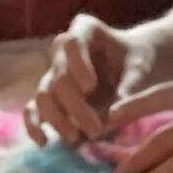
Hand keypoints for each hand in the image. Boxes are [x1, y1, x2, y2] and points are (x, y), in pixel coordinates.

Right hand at [24, 15, 152, 144]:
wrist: (130, 68)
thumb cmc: (135, 61)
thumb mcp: (140, 67)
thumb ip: (130, 84)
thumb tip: (114, 112)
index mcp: (85, 30)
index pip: (72, 43)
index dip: (77, 65)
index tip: (90, 86)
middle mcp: (62, 50)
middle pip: (59, 77)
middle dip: (75, 107)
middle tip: (96, 130)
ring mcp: (53, 74)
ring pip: (44, 96)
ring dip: (58, 120)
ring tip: (76, 138)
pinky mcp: (48, 97)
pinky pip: (32, 110)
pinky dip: (34, 126)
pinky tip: (44, 142)